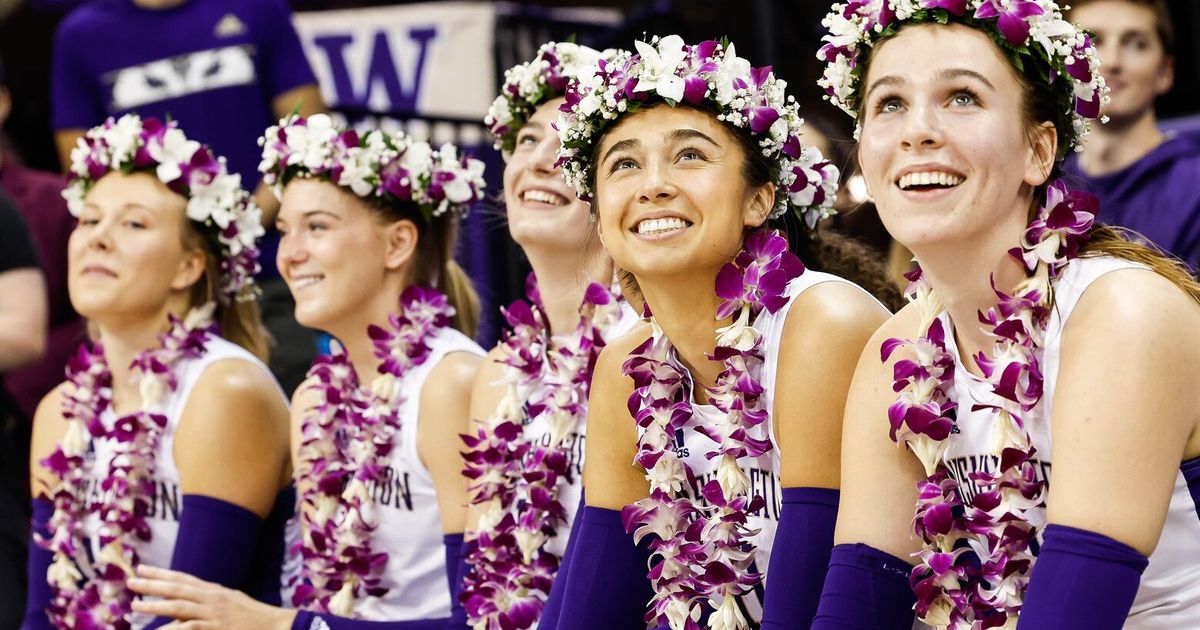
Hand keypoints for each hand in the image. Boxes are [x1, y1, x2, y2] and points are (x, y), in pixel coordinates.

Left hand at [128, 565, 296, 629]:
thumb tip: (190, 600)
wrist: (275, 625)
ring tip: (136, 606)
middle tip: (131, 581)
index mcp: (214, 590)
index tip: (142, 569)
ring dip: (156, 606)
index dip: (162, 573)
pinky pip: (189, 628)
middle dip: (152, 584)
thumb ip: (210, 600)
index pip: (183, 578)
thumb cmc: (253, 616)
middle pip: (177, 589)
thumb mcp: (231, 601)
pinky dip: (172, 629)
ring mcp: (213, 613)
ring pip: (179, 607)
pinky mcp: (215, 628)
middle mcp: (212, 598)